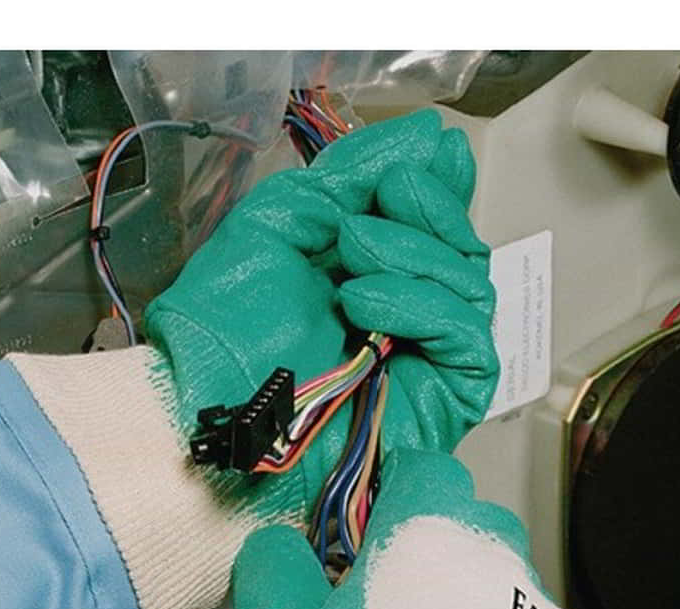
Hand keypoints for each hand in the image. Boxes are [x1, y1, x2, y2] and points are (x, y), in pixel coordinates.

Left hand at [145, 109, 497, 519]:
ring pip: (471, 285)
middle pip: (463, 248)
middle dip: (423, 214)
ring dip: (410, 256)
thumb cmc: (228, 321)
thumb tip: (429, 135)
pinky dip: (419, 305)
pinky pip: (467, 335)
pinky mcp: (447, 396)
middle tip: (365, 215)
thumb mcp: (284, 220)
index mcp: (372, 270)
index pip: (437, 220)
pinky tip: (362, 303)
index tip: (420, 158)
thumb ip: (354, 177)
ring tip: (349, 259)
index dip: (437, 185)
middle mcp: (407, 312)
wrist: (208, 402)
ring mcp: (429, 357)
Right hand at [232, 448, 614, 608]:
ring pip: (507, 588)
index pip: (423, 466)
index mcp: (430, 532)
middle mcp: (500, 559)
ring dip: (475, 608)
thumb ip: (272, 572)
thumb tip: (278, 545)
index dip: (393, 485)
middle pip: (472, 524)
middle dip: (436, 547)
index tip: (368, 525)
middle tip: (394, 604)